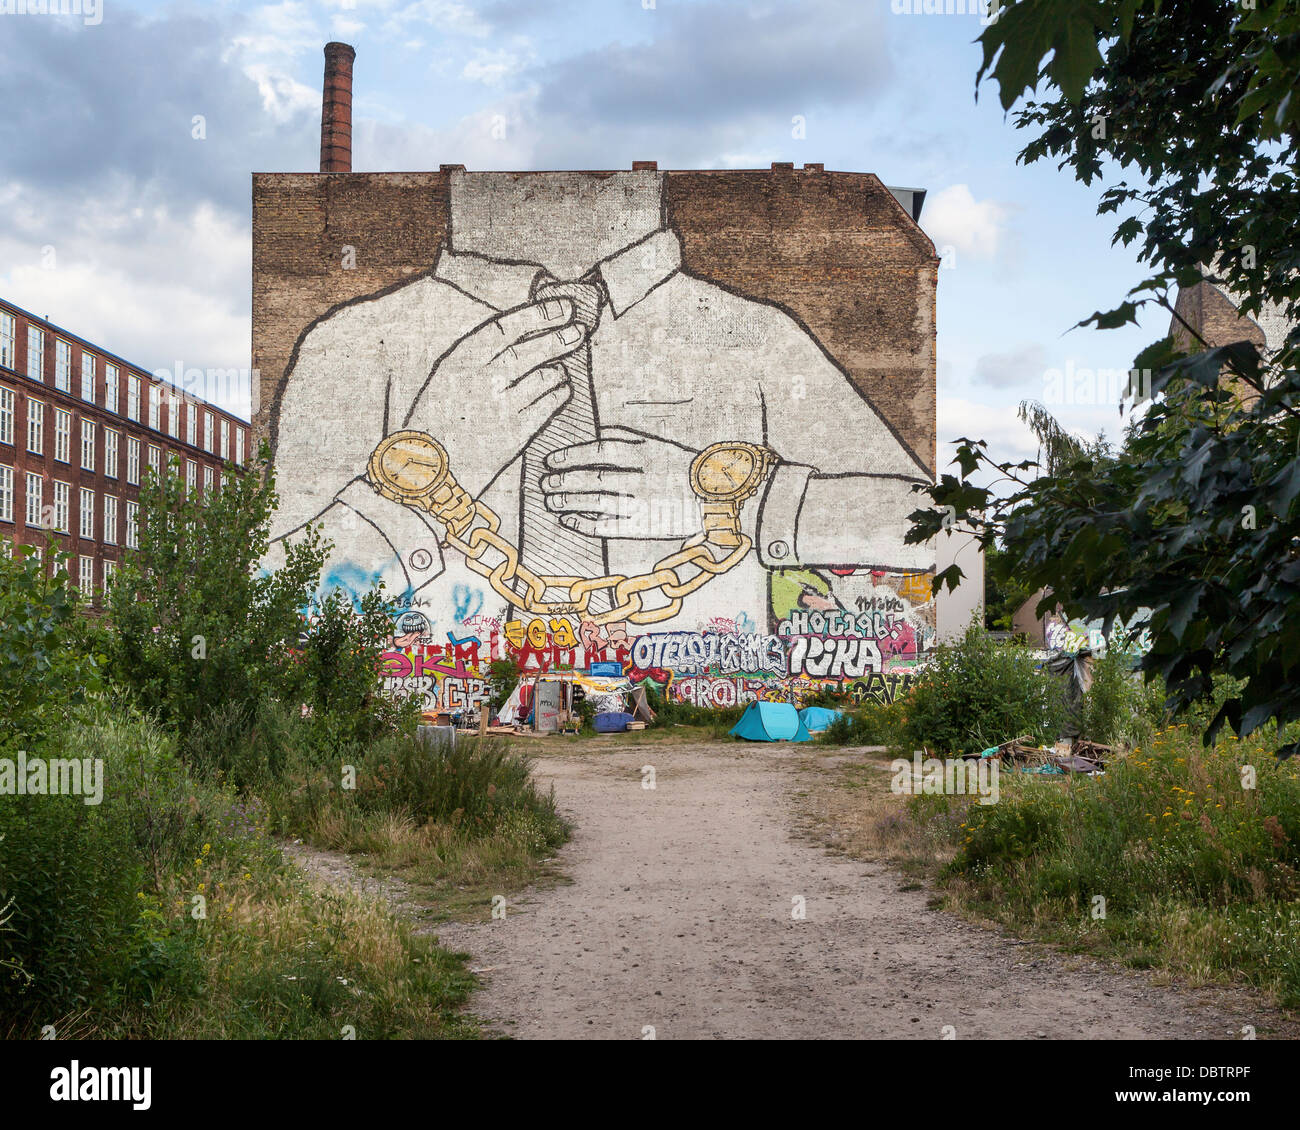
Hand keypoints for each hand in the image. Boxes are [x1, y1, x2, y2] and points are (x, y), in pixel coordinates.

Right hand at [404, 298, 589, 495]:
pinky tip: (559, 392)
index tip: (561, 306)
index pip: (506, 328)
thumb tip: (520, 336)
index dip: (538, 314)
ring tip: (558, 372)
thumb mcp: (444, 379)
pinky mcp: (516, 433)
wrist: (427, 471)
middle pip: (533, 350)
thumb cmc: (434, 422)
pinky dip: (559, 395)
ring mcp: (501, 407)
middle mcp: (482, 379)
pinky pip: (550, 405)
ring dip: (558, 371)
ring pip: (547, 377)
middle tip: (578, 330)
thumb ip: (476, 358)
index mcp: (458, 360)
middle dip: (560, 336)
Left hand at [540, 427, 699, 539]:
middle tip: (545, 483)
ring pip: (597, 502)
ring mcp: (643, 504)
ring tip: (550, 501)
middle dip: (564, 481)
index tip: (551, 460)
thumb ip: (628, 438)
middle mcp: (642, 478)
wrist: (714, 499)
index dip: (571, 455)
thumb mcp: (659, 444)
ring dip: (568, 502)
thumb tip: (597, 431)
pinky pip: (607, 527)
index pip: (600, 451)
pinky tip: (568, 520)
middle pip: (594, 478)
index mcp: (646, 453)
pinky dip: (585, 524)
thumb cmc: (683, 469)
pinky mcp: (644, 527)